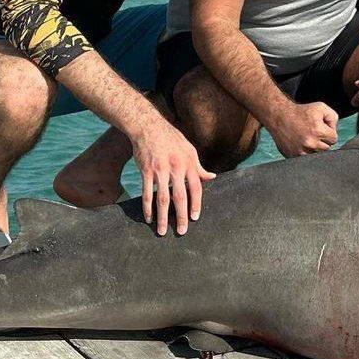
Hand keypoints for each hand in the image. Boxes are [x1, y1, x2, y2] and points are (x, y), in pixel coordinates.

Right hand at [132, 118, 215, 236]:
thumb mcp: (190, 150)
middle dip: (181, 215)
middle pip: (180, 196)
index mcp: (189, 164)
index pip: (196, 188)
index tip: (195, 218)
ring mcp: (160, 170)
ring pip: (163, 198)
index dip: (196, 204)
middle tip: (182, 231)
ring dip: (163, 216)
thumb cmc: (172, 140)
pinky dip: (147, 207)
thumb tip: (212, 177)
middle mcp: (176, 168)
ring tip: (162, 230)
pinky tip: (148, 217)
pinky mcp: (146, 171)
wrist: (150, 128)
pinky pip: (147, 193)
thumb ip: (199, 167)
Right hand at [267, 100, 338, 157]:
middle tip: (313, 132)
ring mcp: (301, 151)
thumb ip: (333, 118)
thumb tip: (334, 131)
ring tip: (307, 136)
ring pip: (317, 154)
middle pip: (327, 148)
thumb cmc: (301, 111)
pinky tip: (301, 142)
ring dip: (315, 147)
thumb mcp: (321, 108)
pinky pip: (306, 158)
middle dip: (323, 140)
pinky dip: (306, 151)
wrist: (280, 116)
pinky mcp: (293, 156)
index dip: (329, 132)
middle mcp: (310, 143)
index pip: (334, 139)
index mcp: (318, 131)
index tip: (321, 127)